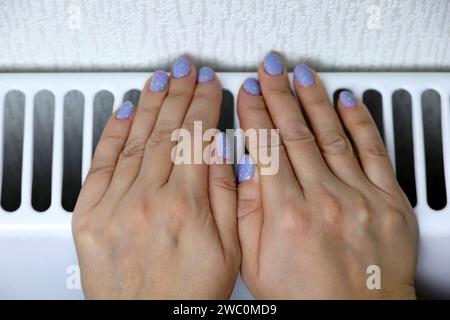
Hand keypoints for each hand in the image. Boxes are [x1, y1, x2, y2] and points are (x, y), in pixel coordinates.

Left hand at [72, 61, 239, 298]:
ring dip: (151, 104)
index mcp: (186, 207)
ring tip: (162, 80)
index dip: (204, 105)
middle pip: (166, 131)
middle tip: (187, 71)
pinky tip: (127, 110)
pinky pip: (102, 162)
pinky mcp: (90, 213)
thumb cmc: (188, 294)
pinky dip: (115, 131)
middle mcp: (148, 200)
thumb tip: (223, 151)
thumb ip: (226, 194)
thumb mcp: (229, 249)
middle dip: (180, 94)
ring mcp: (115, 204)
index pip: (196, 138)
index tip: (209, 85)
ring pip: (137, 139)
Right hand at [236, 53, 417, 298]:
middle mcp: (323, 199)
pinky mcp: (386, 200)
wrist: (357, 318)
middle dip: (278, 95)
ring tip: (300, 75)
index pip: (265, 147)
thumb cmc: (306, 297)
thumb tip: (244, 171)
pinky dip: (359, 121)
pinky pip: (372, 151)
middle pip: (294, 132)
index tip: (247, 93)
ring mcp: (357, 196)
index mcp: (287, 213)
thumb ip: (246, 213)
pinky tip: (347, 101)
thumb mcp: (255, 262)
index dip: (254, 114)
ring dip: (313, 100)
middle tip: (269, 69)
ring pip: (330, 134)